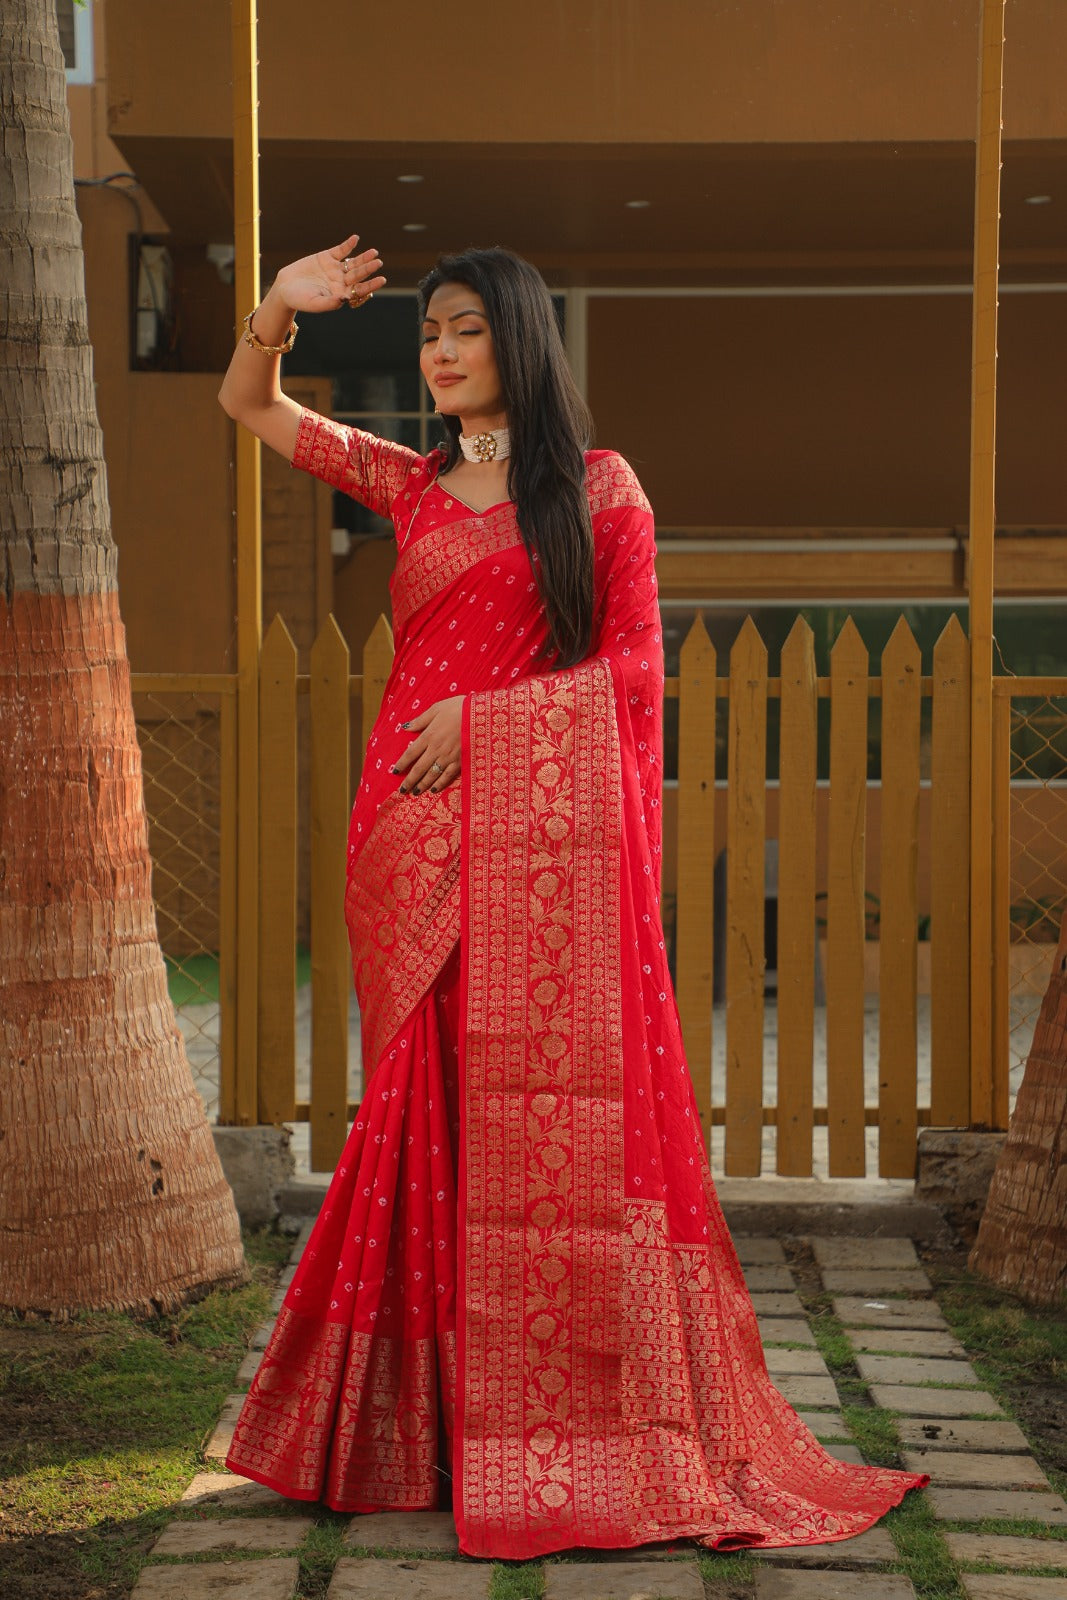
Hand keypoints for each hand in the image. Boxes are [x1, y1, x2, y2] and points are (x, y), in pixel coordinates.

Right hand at [270, 234, 385, 314]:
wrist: (285, 287)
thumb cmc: (299, 300)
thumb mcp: (314, 303)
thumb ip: (329, 303)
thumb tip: (344, 299)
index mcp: (341, 293)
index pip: (360, 289)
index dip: (371, 284)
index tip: (382, 279)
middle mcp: (341, 281)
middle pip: (359, 274)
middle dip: (368, 268)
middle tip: (378, 263)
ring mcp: (335, 268)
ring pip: (353, 262)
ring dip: (363, 257)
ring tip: (374, 252)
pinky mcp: (327, 257)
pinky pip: (340, 250)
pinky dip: (348, 244)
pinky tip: (355, 239)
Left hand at [392, 697, 464, 794]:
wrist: (481, 715)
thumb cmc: (459, 708)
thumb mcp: (437, 708)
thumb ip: (421, 720)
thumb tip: (405, 727)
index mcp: (429, 736)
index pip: (410, 753)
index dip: (402, 764)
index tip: (394, 771)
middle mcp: (436, 749)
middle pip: (419, 768)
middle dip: (409, 780)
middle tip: (402, 790)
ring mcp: (448, 757)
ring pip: (431, 775)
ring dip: (422, 785)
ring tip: (415, 793)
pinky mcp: (460, 762)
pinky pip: (447, 776)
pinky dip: (440, 784)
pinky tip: (434, 790)